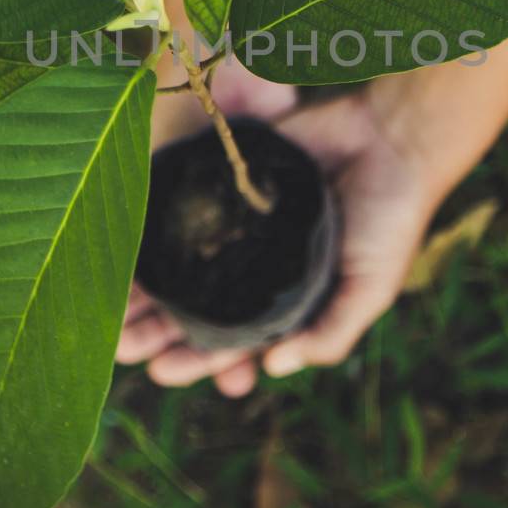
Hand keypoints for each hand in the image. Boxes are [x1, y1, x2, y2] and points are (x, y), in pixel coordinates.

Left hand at [119, 83, 440, 396]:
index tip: (160, 372)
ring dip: (153, 281)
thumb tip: (274, 367)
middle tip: (121, 346)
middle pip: (201, 303)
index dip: (200, 358)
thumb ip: (331, 331)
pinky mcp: (232, 176)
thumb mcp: (372, 286)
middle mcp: (262, 262)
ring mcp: (245, 221)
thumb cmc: (393, 217)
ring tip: (113, 302)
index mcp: (293, 296)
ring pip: (188, 257)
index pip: (236, 338)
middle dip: (163, 327)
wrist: (394, 135)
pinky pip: (190, 203)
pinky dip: (161, 221)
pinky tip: (130, 237)